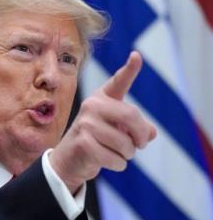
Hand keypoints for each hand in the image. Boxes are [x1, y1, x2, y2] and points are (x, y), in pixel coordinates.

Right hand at [49, 51, 156, 192]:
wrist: (69, 159)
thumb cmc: (97, 141)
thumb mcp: (118, 131)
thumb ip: (137, 128)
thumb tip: (151, 132)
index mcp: (101, 98)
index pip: (118, 82)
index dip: (130, 69)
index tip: (137, 55)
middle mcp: (92, 106)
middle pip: (131, 116)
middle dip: (141, 135)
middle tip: (141, 144)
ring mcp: (85, 124)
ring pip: (126, 143)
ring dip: (128, 154)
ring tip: (115, 152)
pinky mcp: (83, 143)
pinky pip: (116, 158)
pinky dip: (118, 164)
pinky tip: (106, 160)